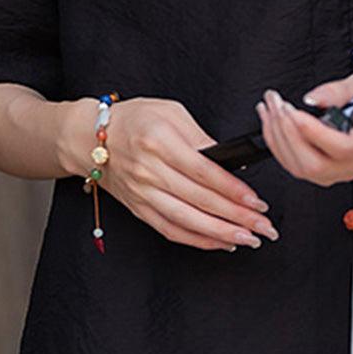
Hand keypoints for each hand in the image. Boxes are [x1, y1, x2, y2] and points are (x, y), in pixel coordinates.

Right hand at [59, 96, 278, 250]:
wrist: (88, 138)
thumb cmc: (133, 119)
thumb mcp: (170, 112)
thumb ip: (200, 137)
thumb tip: (229, 162)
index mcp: (159, 141)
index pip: (203, 172)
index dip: (233, 190)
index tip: (257, 201)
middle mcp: (149, 170)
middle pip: (199, 200)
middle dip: (237, 217)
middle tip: (265, 227)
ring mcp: (142, 193)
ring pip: (187, 221)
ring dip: (221, 234)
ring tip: (249, 239)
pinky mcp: (139, 209)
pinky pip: (171, 230)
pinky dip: (198, 240)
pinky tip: (221, 242)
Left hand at [254, 68, 352, 186]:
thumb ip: (338, 91)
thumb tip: (311, 99)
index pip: (342, 148)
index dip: (314, 133)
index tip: (293, 111)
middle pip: (316, 165)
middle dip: (289, 135)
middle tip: (276, 105)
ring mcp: (339, 171)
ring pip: (300, 168)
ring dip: (278, 138)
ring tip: (269, 108)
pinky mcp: (323, 171)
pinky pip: (295, 164)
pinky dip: (278, 143)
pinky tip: (271, 121)